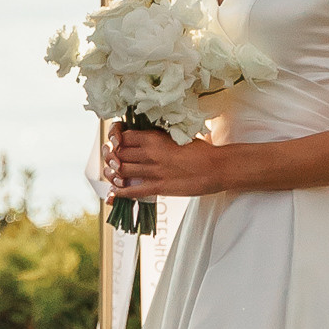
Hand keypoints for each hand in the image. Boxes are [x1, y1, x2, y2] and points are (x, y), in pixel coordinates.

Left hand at [105, 123, 222, 199]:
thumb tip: (146, 140)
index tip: (116, 143)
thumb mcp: (177, 137)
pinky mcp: (159, 187)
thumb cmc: (201, 151)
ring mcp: (154, 171)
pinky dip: (120, 191)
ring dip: (113, 173)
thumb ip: (159, 139)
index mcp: (154, 137)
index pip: (124, 136)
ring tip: (112, 174)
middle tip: (111, 159)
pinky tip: (115, 192)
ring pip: (122, 171)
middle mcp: (150, 153)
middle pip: (119, 153)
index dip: (116, 140)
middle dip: (112, 157)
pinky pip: (132, 190)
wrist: (217, 167)